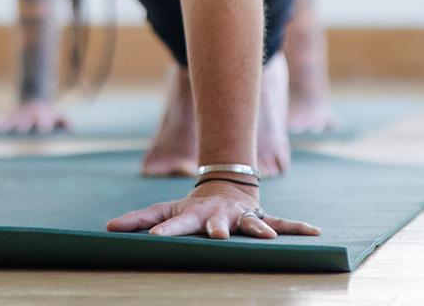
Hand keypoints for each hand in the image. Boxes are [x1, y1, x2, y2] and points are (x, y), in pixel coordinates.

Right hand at [0, 100, 71, 134]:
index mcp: (41, 118)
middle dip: (22, 124)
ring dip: (2, 126)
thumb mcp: (58, 116)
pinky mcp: (7, 120)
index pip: (43, 122)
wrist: (34, 100)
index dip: (43, 123)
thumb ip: (65, 121)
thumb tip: (74, 126)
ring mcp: (16, 118)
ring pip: (8, 122)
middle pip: (24, 121)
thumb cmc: (48, 115)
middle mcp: (27, 118)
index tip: (42, 128)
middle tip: (20, 129)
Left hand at [106, 179, 319, 240]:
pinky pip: (283, 222)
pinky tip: (316, 233)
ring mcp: (242, 215)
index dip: (166, 230)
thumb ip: (139, 220)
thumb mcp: (165, 210)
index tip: (157, 238)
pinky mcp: (261, 216)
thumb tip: (107, 228)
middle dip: (217, 229)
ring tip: (267, 237)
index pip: (177, 223)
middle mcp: (219, 216)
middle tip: (217, 236)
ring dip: (258, 229)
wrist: (225, 186)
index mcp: (194, 215)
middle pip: (216, 223)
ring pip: (252, 222)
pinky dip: (298, 227)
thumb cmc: (191, 208)